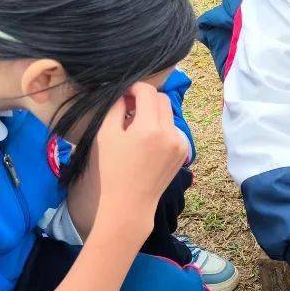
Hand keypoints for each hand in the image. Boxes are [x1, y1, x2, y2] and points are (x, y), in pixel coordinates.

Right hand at [93, 83, 186, 236]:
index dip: (133, 88)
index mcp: (150, 128)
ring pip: (169, 114)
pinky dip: (162, 128)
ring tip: (136, 128)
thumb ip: (116, 107)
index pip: (147, 91)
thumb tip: (124, 92)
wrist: (129, 202)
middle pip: (162, 99)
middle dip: (145, 99)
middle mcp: (170, 134)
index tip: (123, 95)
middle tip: (128, 109)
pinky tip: (148, 142)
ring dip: (154, 114)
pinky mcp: (184, 152)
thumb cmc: (112, 169)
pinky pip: (174, 129)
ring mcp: (180, 143)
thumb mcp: (106, 134)